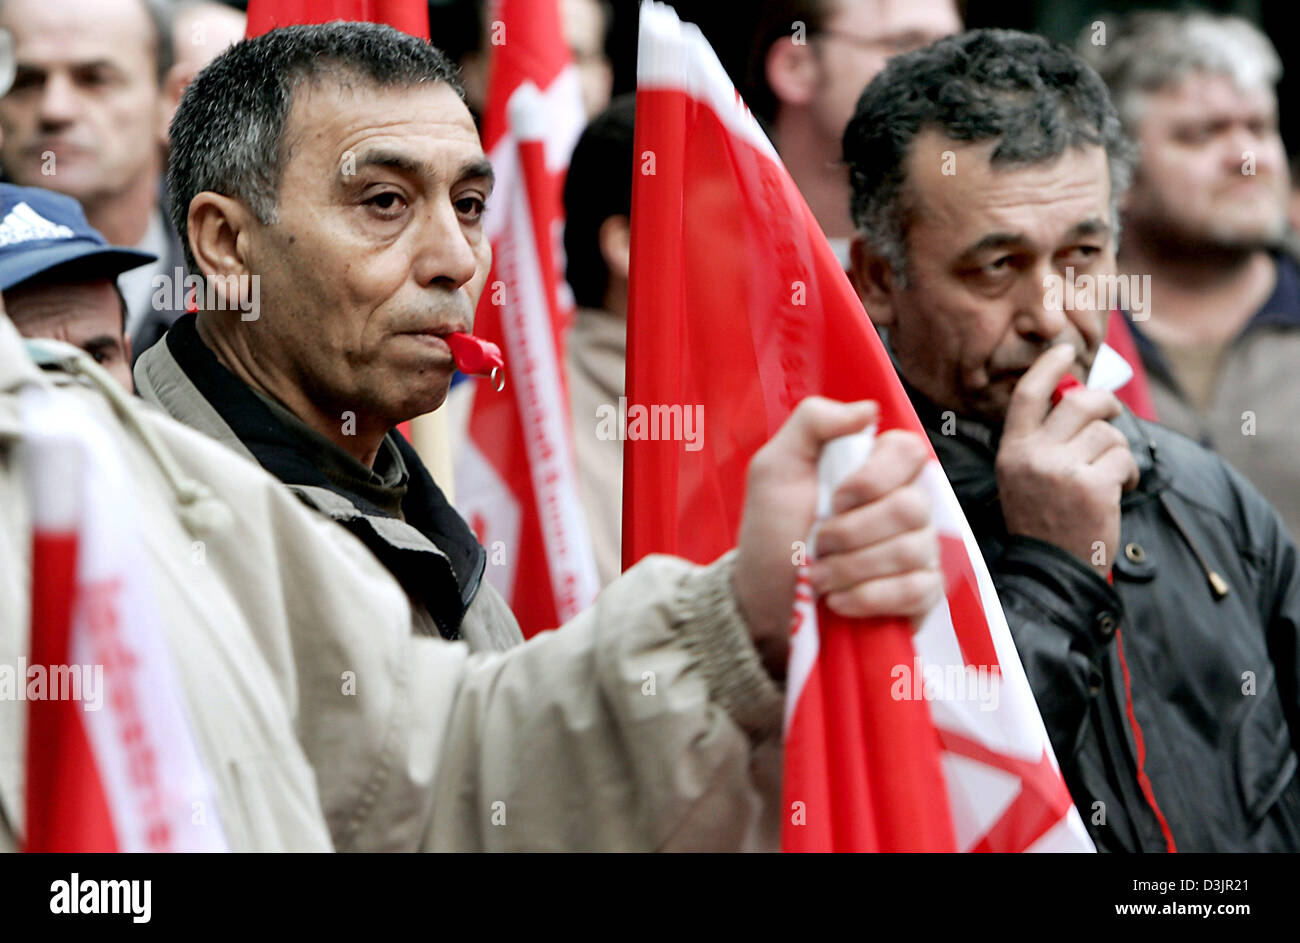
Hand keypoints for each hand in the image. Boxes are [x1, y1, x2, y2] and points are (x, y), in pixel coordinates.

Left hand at [732, 397, 942, 677]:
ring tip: (819, 576)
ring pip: (912, 550)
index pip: (909, 451)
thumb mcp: (776, 468)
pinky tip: (840, 600)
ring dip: (852, 568)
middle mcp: (908, 506)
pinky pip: (917, 590)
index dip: (874, 478)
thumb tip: (867, 410)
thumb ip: (813, 423)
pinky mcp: (922, 595)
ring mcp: (920, 551)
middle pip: (913, 507)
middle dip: (852, 533)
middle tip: (818, 543)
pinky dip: (869, 597)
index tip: (835, 499)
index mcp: (878, 469)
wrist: (763, 599)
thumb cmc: (773, 531)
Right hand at [995, 344, 1138, 578]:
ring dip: (1118, 451)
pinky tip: (1118, 490)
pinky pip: (1124, 458)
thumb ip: (1041, 440)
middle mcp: (1032, 456)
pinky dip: (1129, 473)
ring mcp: (1062, 471)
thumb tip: (1077, 397)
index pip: (1028, 395)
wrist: (1051, 571)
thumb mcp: (1023, 477)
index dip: (1048, 366)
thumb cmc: (1042, 521)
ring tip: (1109, 475)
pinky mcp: (1092, 487)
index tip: (1064, 350)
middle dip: (1106, 403)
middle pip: (1080, 403)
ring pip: (1108, 433)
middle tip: (1114, 414)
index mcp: (1011, 451)